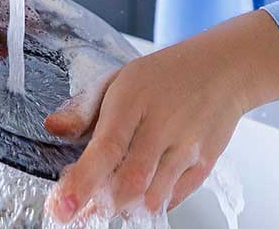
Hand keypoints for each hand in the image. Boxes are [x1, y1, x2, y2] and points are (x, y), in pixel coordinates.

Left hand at [44, 9, 278, 221]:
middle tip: (84, 210)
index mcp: (134, 99)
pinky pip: (174, 198)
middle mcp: (163, 124)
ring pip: (152, 196)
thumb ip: (84, 107)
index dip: (81, 183)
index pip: (106, 148)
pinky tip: (143, 189)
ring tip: (115, 197)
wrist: (225, 68)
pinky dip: (153, 203)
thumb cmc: (167, 74)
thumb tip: (53, 128)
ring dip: (127, 206)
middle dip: (102, 204)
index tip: (61, 207)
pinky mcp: (205, 162)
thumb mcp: (120, 78)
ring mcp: (188, 145)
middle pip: (130, 182)